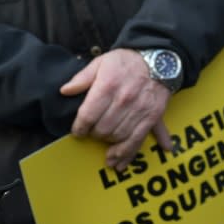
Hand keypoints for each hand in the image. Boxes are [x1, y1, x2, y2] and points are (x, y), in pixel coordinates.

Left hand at [60, 48, 172, 170]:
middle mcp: (123, 100)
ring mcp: (139, 111)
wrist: (159, 60)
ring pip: (119, 138)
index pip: (87, 116)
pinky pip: (139, 140)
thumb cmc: (127, 61)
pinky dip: (128, 154)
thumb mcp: (101, 62)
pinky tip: (120, 163)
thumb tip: (65, 91)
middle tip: (93, 134)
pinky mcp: (152, 117)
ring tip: (105, 150)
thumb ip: (82, 78)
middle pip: (103, 130)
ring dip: (110, 147)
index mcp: (107, 86)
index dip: (79, 128)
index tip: (78, 132)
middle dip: (95, 135)